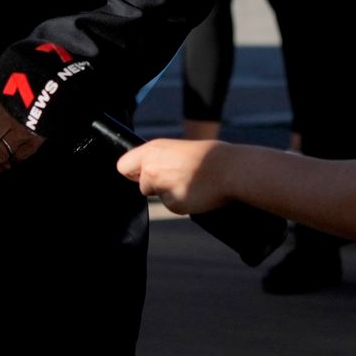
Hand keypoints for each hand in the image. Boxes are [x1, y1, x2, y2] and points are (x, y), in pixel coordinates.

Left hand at [116, 138, 231, 215]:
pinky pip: (173, 206)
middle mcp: (152, 167)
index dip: (133, 173)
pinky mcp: (174, 203)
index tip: (142, 175)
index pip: (123, 166)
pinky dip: (184, 203)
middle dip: (157, 186)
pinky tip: (198, 193)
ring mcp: (162, 186)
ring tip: (193, 183)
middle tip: (179, 179)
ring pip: (159, 197)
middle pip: (143, 185)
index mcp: (152, 150)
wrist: (232, 169)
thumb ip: (161, 158)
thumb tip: (150, 169)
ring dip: (172, 194)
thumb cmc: (211, 156)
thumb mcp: (178, 148)